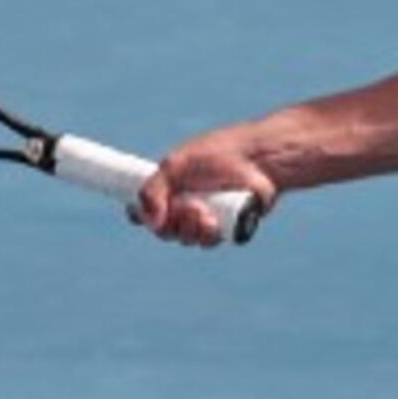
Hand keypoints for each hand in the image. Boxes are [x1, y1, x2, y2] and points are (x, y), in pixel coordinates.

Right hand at [133, 127, 279, 247]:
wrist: (257, 159)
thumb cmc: (217, 154)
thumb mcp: (176, 165)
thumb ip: (153, 189)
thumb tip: (150, 222)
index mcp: (169, 190)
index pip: (144, 211)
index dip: (140, 215)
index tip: (142, 214)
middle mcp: (184, 207)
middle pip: (163, 231)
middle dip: (171, 224)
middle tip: (186, 207)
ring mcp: (204, 220)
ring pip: (185, 239)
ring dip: (190, 229)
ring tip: (205, 212)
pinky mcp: (224, 229)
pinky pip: (208, 243)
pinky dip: (208, 236)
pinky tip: (215, 223)